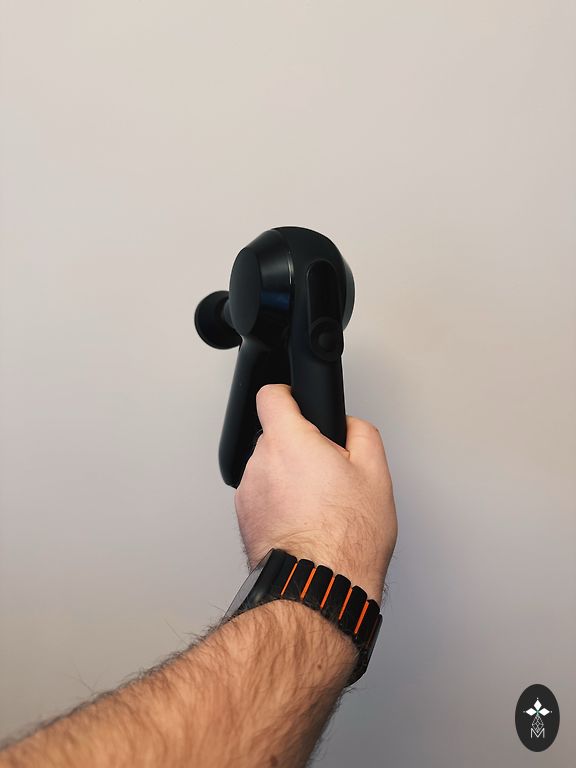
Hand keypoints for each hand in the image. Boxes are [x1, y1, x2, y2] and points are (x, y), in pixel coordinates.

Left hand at [234, 384, 396, 601]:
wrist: (319, 586)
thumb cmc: (346, 537)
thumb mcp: (376, 473)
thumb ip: (361, 433)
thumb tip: (349, 425)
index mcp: (289, 442)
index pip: (271, 395)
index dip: (288, 394)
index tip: (297, 399)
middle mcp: (260, 463)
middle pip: (276, 436)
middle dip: (299, 446)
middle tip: (328, 471)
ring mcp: (248, 493)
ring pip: (270, 469)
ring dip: (289, 477)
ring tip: (319, 504)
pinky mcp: (244, 519)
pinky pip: (264, 496)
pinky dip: (280, 502)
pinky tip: (305, 521)